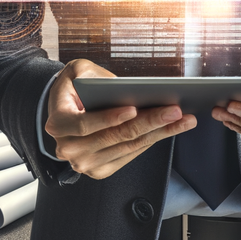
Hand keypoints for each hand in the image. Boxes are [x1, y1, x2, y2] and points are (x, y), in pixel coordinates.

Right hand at [44, 59, 195, 179]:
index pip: (85, 124)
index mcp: (58, 123)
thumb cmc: (73, 88)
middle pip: (114, 137)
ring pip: (127, 147)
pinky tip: (169, 129)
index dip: (110, 118)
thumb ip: (90, 74)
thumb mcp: (76, 70)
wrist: (64, 109)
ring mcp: (85, 163)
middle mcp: (69, 148)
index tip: (134, 108)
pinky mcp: (100, 169)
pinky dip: (151, 141)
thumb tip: (120, 86)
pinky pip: (130, 155)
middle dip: (148, 123)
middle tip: (174, 111)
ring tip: (182, 119)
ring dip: (158, 133)